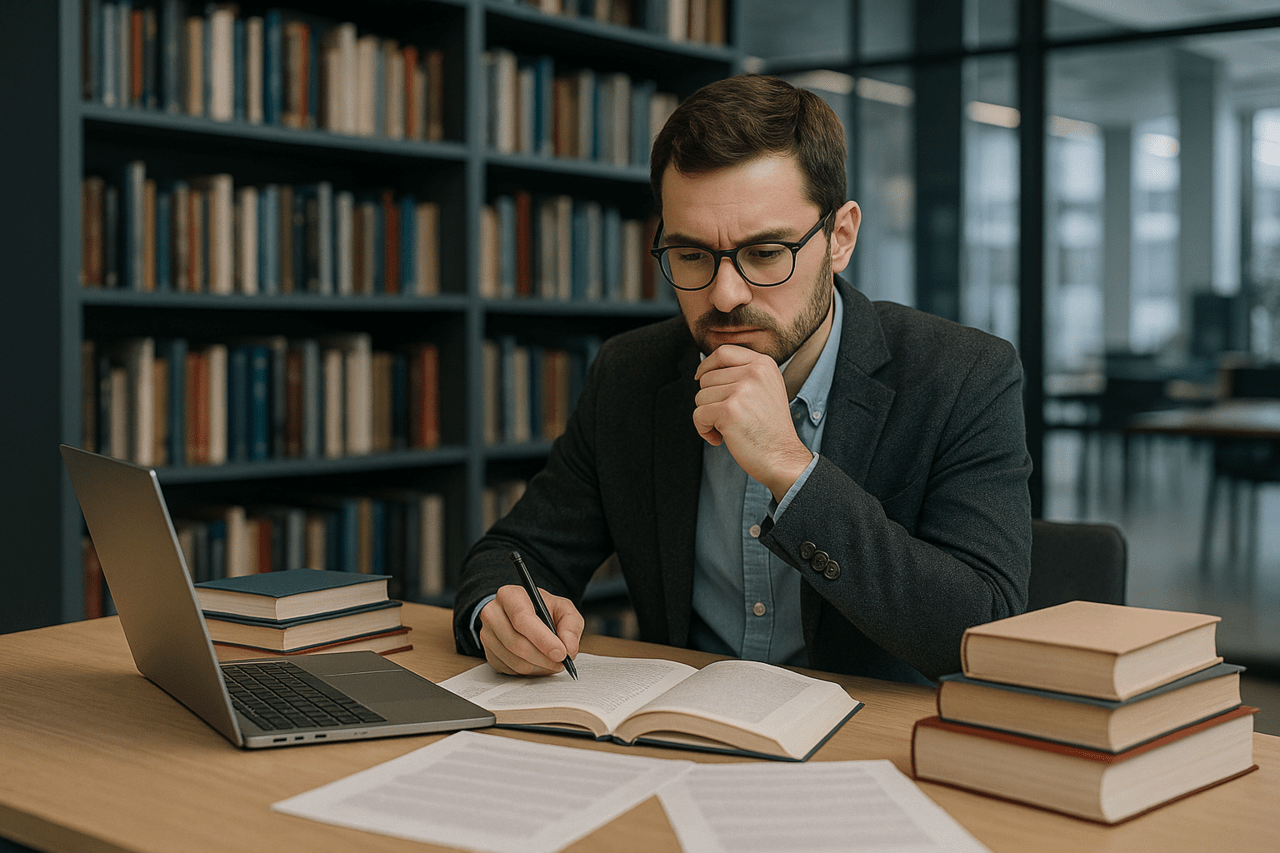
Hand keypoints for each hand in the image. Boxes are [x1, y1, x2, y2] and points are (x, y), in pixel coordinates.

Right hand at [478, 584, 583, 675]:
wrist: (524, 613)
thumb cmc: (543, 609)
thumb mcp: (563, 608)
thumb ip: (571, 626)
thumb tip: (568, 649)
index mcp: (510, 596)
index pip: (522, 619)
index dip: (543, 639)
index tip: (561, 653)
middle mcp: (493, 614)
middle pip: (517, 643)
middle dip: (544, 658)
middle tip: (562, 662)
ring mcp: (487, 635)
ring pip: (514, 660)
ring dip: (539, 667)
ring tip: (553, 663)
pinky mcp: (489, 653)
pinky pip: (510, 670)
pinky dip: (530, 672)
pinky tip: (540, 664)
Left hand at [693, 345, 813, 500]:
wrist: (782, 457)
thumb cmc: (769, 428)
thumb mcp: (765, 389)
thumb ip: (742, 374)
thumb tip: (705, 370)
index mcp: (763, 364)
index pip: (723, 352)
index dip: (706, 365)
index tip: (700, 378)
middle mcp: (754, 372)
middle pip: (707, 377)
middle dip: (709, 400)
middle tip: (727, 417)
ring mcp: (742, 390)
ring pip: (700, 396)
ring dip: (707, 416)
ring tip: (727, 428)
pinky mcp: (729, 411)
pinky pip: (698, 414)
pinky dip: (703, 430)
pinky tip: (720, 438)